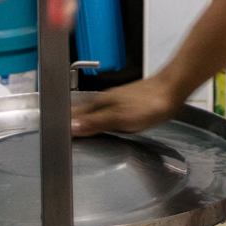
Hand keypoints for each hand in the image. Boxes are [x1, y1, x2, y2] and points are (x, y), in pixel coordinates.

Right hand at [70, 75, 187, 136]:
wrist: (171, 91)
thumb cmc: (148, 104)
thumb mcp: (119, 118)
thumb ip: (95, 123)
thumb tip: (71, 128)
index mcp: (100, 103)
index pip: (75, 115)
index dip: (65, 124)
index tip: (53, 133)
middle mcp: (106, 100)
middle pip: (83, 113)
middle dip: (71, 122)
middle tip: (60, 134)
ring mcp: (117, 101)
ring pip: (94, 112)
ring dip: (85, 121)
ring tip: (75, 131)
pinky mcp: (127, 105)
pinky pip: (107, 114)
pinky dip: (99, 121)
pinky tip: (102, 126)